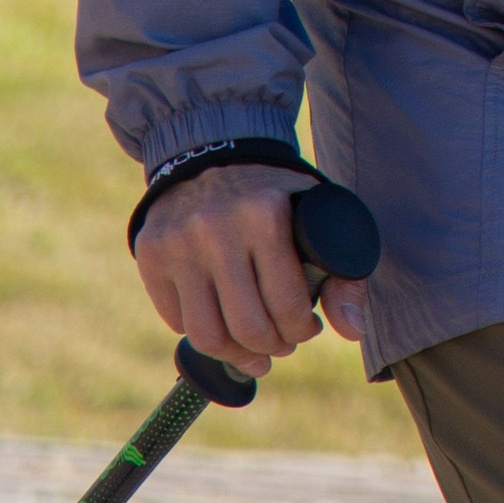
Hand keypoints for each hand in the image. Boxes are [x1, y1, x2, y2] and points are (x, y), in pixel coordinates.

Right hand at [130, 165, 369, 377]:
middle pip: (246, 327)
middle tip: (281, 344)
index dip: (302, 330)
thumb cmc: (276, 192)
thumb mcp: (318, 212)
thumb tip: (353, 330)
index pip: (286, 306)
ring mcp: (178, 243)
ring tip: (253, 353)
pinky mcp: (150, 254)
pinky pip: (177, 320)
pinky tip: (223, 322)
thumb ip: (344, 272)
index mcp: (266, 215)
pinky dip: (203, 333)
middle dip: (272, 348)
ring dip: (236, 356)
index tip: (308, 328)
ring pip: (206, 335)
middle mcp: (217, 228)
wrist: (213, 147)